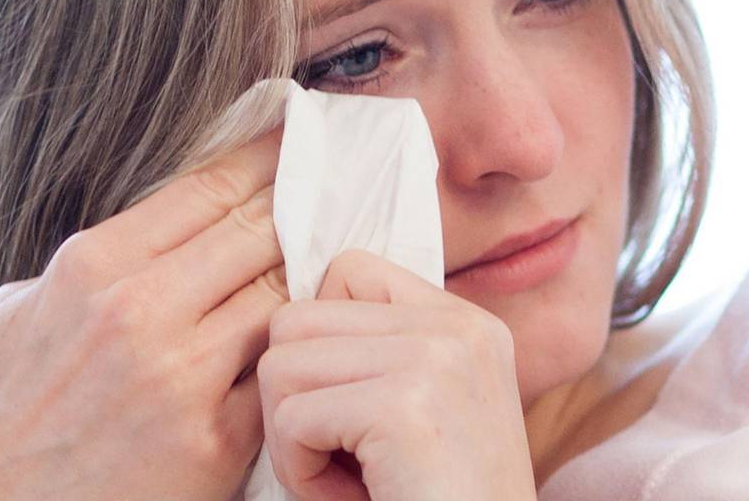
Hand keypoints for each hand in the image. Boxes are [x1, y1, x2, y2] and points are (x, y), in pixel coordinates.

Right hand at [0, 128, 288, 500]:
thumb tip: (165, 224)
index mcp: (95, 267)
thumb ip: (99, 262)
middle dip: (298, 206)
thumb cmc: (9, 409)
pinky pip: (278, 369)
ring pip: (281, 295)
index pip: (207, 189)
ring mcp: (183, 375)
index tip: (294, 140)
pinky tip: (309, 335)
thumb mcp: (28, 308)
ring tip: (325, 261)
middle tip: (329, 189)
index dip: (262, 158)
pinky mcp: (216, 437)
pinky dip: (294, 348)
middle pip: (258, 232)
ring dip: (305, 278)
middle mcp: (141, 311)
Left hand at [257, 249, 537, 500]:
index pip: (350, 270)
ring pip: (282, 361)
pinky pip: (291, 418)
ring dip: (293, 434)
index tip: (346, 403)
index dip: (320, 339)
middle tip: (338, 452)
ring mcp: (435, 358)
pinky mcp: (405, 405)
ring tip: (347, 475)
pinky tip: (352, 495)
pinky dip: (301, 472)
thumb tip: (285, 318)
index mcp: (466, 323)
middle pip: (299, 316)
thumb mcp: (428, 408)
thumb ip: (380, 355)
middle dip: (295, 393)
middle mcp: (457, 326)